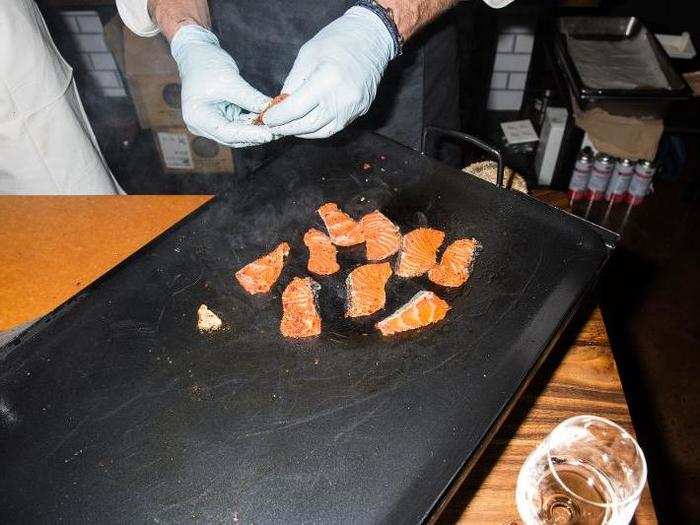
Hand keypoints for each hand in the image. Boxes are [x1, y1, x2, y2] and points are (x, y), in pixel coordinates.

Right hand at [170, 25, 272, 147]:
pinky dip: (251, 124)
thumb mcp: (231, 80)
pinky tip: (267, 121)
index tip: (269, 134)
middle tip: (278, 132)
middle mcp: (201, 125)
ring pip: (237, 134)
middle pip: (232, 138)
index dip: (249, 135)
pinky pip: (237, 126)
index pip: (227, 133)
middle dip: (255, 135)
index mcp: (197, 116)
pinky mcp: (218, 119)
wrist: (196, 53)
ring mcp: (209, 124)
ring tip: (276, 127)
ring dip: (255, 131)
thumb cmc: (208, 64)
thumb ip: (251, 99)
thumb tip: (273, 111)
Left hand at [263, 6, 395, 138]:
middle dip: (287, 128)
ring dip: (302, 132)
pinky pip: (335, 127)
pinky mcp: (360, 111)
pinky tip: (307, 124)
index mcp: (328, 79)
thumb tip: (281, 106)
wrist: (371, 39)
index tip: (267, 118)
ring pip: (322, 131)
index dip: (279, 117)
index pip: (296, 108)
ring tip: (288, 127)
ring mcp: (354, 107)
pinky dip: (318, 129)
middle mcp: (343, 98)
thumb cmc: (337, 40)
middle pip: (309, 125)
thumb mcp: (307, 55)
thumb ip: (293, 83)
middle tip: (274, 126)